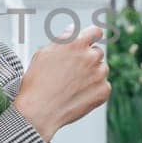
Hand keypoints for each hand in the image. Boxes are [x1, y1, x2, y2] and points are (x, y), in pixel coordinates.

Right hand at [12, 23, 109, 142]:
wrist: (39, 111)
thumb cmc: (37, 83)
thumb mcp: (43, 53)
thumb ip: (63, 40)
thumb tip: (73, 32)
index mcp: (75, 43)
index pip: (95, 31)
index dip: (92, 37)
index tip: (90, 42)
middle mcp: (90, 55)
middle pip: (97, 52)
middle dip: (87, 59)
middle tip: (73, 72)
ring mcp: (99, 73)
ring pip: (101, 69)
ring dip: (92, 74)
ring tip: (72, 86)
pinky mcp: (104, 90)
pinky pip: (103, 86)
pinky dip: (94, 90)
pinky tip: (78, 95)